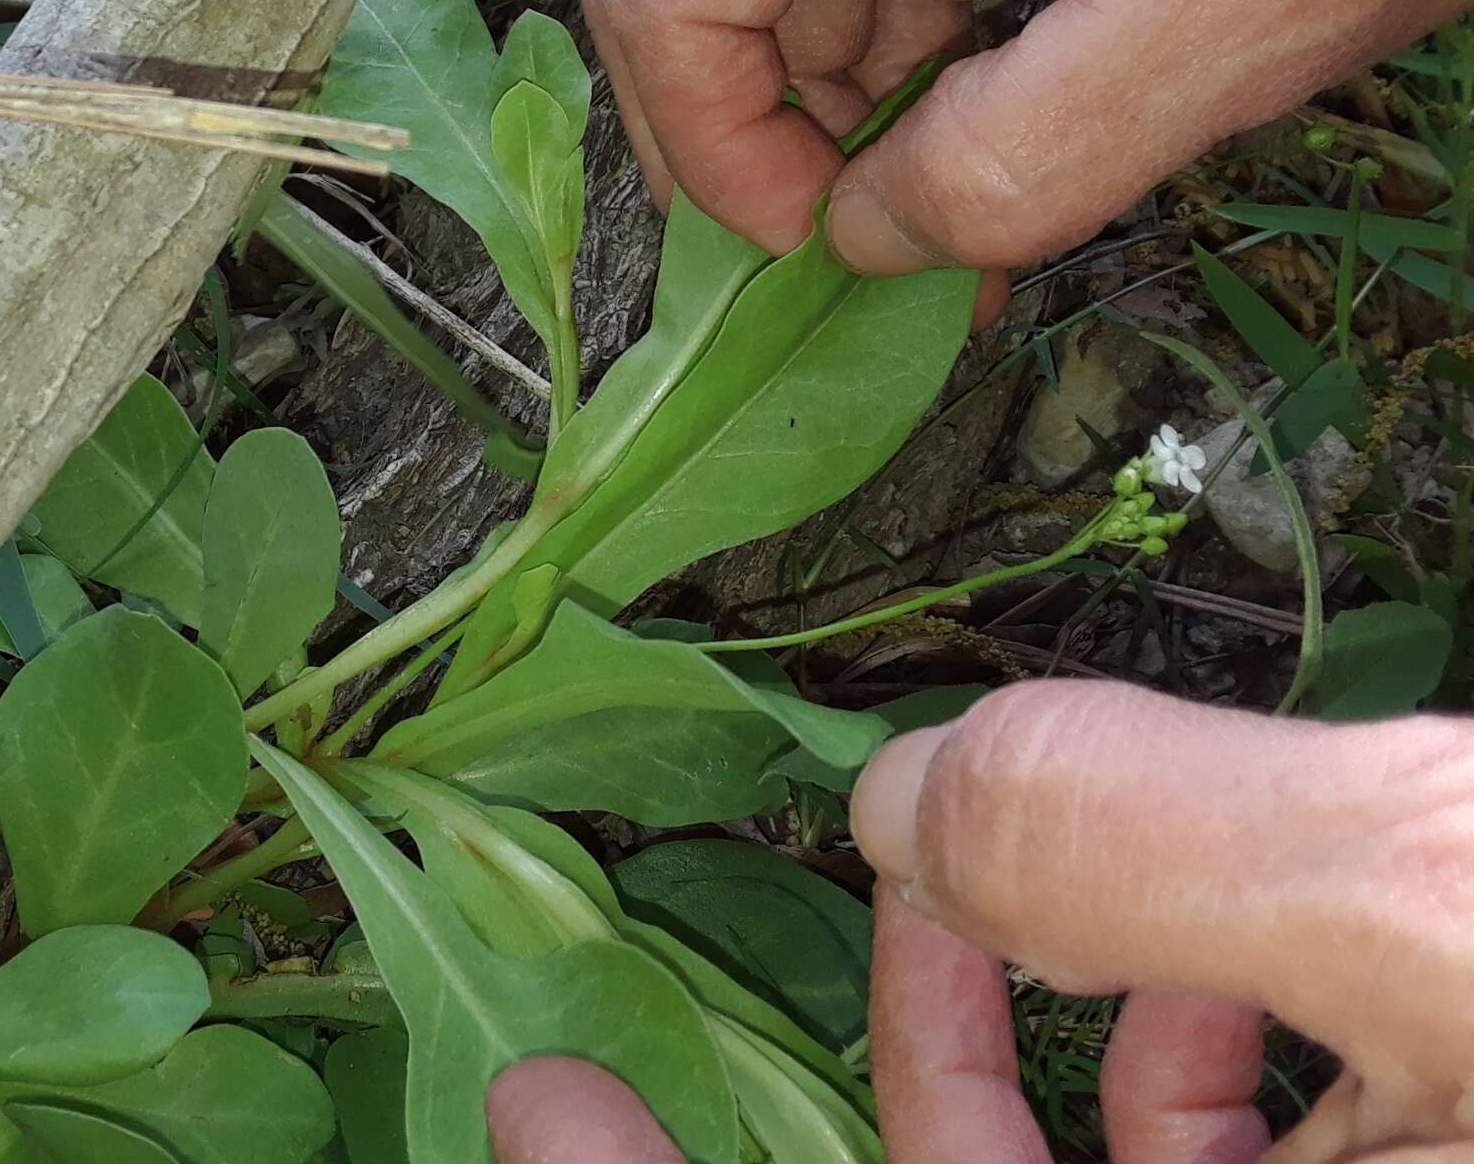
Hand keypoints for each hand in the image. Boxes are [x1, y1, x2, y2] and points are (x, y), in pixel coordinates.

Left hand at [486, 683, 1473, 1162]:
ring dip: (1084, 1019)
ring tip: (1075, 885)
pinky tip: (1237, 936)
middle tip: (883, 877)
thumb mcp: (1436, 918)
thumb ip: (1161, 847)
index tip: (540, 1109)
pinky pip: (1263, 1163)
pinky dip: (1216, 1048)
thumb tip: (914, 796)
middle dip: (914, 1047)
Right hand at [584, 0, 1473, 315]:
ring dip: (848, 122)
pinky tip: (971, 154)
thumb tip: (868, 238)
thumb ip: (1030, 154)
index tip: (814, 253)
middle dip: (778, 144)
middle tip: (874, 263)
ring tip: (946, 230)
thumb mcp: (1245, 0)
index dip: (709, 143)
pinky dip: (911, 72)